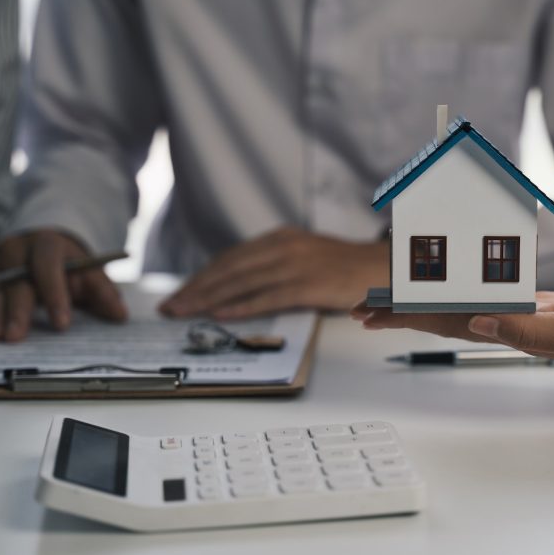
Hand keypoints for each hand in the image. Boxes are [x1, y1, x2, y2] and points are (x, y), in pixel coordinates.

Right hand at [0, 230, 126, 341]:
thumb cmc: (71, 264)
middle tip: (15, 337)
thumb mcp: (90, 271)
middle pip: (15, 280)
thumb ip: (104, 291)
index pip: (48, 265)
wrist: (48, 244)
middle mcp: (18, 251)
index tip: (62, 323)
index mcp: (47, 244)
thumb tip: (120, 314)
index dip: (55, 294)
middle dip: (16, 310)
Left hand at [160, 227, 388, 319]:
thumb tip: (241, 289)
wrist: (382, 268)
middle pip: (229, 268)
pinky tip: (221, 315)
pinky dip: (241, 306)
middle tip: (170, 306)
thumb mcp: (305, 258)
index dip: (201, 276)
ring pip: (242, 281)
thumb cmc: (345, 269)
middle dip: (196, 288)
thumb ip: (275, 267)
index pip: (230, 258)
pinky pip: (267, 296)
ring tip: (185, 313)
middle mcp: (283, 247)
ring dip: (208, 299)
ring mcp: (295, 264)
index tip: (180, 292)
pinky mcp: (308, 284)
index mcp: (280, 239)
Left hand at [351, 288, 553, 380]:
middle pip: (445, 314)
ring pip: (466, 303)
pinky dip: (469, 284)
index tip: (370, 311)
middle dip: (404, 309)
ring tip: (398, 293)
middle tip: (364, 304)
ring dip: (430, 297)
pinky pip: (495, 291)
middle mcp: (513, 325)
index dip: (405, 315)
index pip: (446, 322)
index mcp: (516, 331)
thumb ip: (532, 330)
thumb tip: (477, 323)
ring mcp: (527, 315)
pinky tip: (457, 282)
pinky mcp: (543, 303)